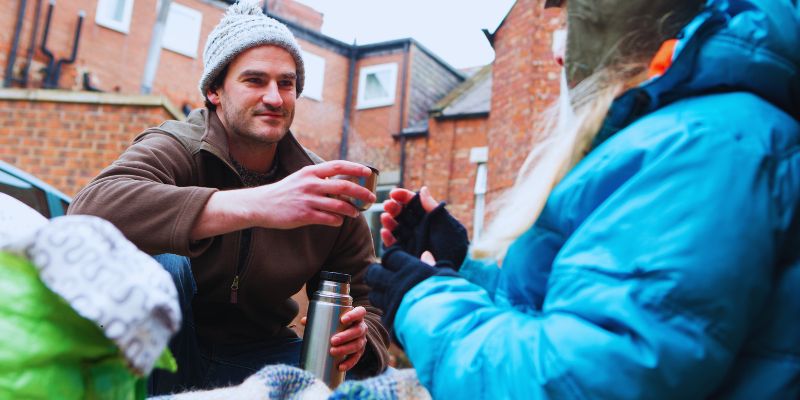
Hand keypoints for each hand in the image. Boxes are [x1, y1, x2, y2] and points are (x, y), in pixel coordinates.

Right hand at [192, 161, 376, 238]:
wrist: (260, 204)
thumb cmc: (283, 192)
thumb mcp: (300, 178)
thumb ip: (319, 179)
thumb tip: (340, 184)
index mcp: (310, 172)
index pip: (338, 166)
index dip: (355, 168)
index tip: (368, 172)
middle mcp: (310, 184)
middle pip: (344, 186)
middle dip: (361, 192)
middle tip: (371, 197)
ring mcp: (308, 200)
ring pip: (339, 205)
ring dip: (352, 210)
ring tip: (356, 212)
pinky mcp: (304, 215)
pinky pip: (329, 219)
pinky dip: (338, 220)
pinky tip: (339, 221)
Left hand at [303, 306, 367, 371]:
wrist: (344, 333)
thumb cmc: (336, 323)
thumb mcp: (329, 319)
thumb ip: (317, 318)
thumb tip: (304, 321)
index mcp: (357, 316)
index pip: (360, 312)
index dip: (353, 315)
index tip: (342, 320)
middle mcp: (361, 327)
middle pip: (358, 331)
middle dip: (346, 336)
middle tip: (333, 340)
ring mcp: (362, 340)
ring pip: (357, 344)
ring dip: (346, 349)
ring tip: (333, 352)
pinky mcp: (360, 352)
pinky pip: (356, 358)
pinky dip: (348, 363)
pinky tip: (340, 367)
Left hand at [366, 246, 457, 336]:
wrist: (449, 327)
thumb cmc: (453, 298)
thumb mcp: (446, 278)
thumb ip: (433, 266)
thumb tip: (426, 254)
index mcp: (411, 270)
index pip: (391, 256)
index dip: (392, 257)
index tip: (395, 261)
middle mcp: (397, 284)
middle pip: (374, 273)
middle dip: (377, 273)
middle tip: (384, 275)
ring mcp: (392, 303)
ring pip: (374, 294)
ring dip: (379, 293)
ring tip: (389, 295)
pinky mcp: (391, 322)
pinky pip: (383, 314)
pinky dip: (387, 312)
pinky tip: (396, 312)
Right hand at [379, 186, 469, 268]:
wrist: (451, 272)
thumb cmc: (454, 248)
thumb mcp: (447, 225)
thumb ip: (434, 209)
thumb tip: (423, 190)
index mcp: (429, 220)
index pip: (415, 205)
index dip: (404, 197)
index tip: (395, 193)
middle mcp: (419, 229)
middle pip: (403, 215)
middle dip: (394, 208)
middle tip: (388, 205)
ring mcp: (411, 242)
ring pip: (396, 228)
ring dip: (389, 221)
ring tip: (385, 217)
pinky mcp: (405, 254)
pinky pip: (393, 245)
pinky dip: (388, 238)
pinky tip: (385, 232)